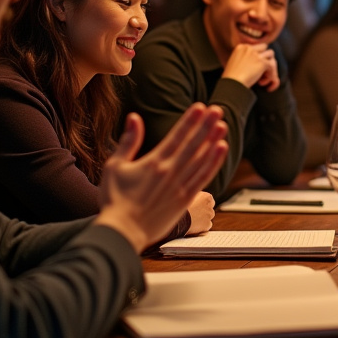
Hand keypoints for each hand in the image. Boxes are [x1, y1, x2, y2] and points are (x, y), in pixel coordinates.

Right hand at [95, 106, 228, 251]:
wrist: (123, 231)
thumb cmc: (115, 200)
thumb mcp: (115, 166)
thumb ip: (128, 141)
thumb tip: (134, 117)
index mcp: (153, 162)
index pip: (176, 136)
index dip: (190, 120)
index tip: (200, 107)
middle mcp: (170, 172)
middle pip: (193, 144)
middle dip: (206, 125)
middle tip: (217, 110)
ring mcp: (180, 186)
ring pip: (201, 159)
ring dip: (213, 141)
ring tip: (222, 125)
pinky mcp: (185, 199)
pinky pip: (204, 177)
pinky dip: (214, 163)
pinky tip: (221, 150)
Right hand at [224, 43, 279, 90]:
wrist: (231, 84)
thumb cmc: (231, 79)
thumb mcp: (235, 63)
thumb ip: (245, 59)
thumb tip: (257, 63)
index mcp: (241, 47)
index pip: (256, 48)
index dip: (258, 58)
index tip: (254, 70)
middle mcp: (249, 48)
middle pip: (265, 48)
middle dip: (266, 59)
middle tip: (261, 73)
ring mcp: (256, 55)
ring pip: (271, 56)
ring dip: (270, 67)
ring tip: (263, 79)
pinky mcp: (262, 62)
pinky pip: (272, 66)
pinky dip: (271, 76)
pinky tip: (263, 83)